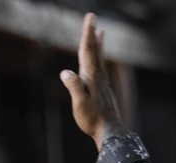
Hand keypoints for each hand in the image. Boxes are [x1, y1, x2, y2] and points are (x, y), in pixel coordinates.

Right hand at [60, 13, 125, 146]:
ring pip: (100, 58)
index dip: (87, 33)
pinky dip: (100, 58)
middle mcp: (98, 76)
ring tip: (101, 32)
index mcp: (91, 76)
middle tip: (92, 17)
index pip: (87, 50)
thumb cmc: (92, 119)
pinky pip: (101, 68)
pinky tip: (100, 61)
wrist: (110, 131)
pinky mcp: (104, 89)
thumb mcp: (80, 104)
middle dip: (91, 33)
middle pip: (94, 50)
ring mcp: (103, 82)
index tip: (90, 17)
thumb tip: (65, 73)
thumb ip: (74, 87)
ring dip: (99, 44)